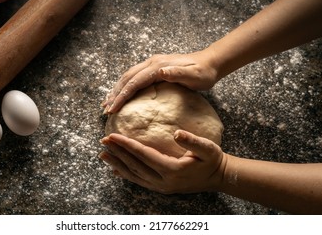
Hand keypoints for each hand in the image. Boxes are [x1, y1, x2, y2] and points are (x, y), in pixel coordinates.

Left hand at [99, 130, 226, 193]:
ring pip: (134, 175)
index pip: (142, 155)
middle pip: (134, 165)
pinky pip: (139, 181)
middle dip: (117, 153)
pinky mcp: (161, 188)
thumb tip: (176, 133)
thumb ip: (192, 141)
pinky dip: (126, 175)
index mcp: (172, 169)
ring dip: (117, 164)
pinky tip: (116, 170)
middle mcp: (163, 181)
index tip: (112, 136)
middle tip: (103, 141)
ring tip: (103, 155)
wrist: (218, 177)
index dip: (126, 145)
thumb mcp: (207, 149)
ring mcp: (161, 187)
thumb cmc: (212, 160)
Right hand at [102, 49, 218, 113]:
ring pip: (128, 77)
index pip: (134, 82)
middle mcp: (151, 63)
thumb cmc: (203, 73)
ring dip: (116, 90)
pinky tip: (121, 93)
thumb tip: (161, 71)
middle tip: (105, 109)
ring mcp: (152, 64)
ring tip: (107, 103)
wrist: (209, 62)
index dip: (121, 96)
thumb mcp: (194, 75)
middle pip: (127, 79)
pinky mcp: (154, 68)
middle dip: (114, 94)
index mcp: (157, 66)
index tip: (113, 109)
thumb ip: (178, 73)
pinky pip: (134, 77)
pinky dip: (124, 86)